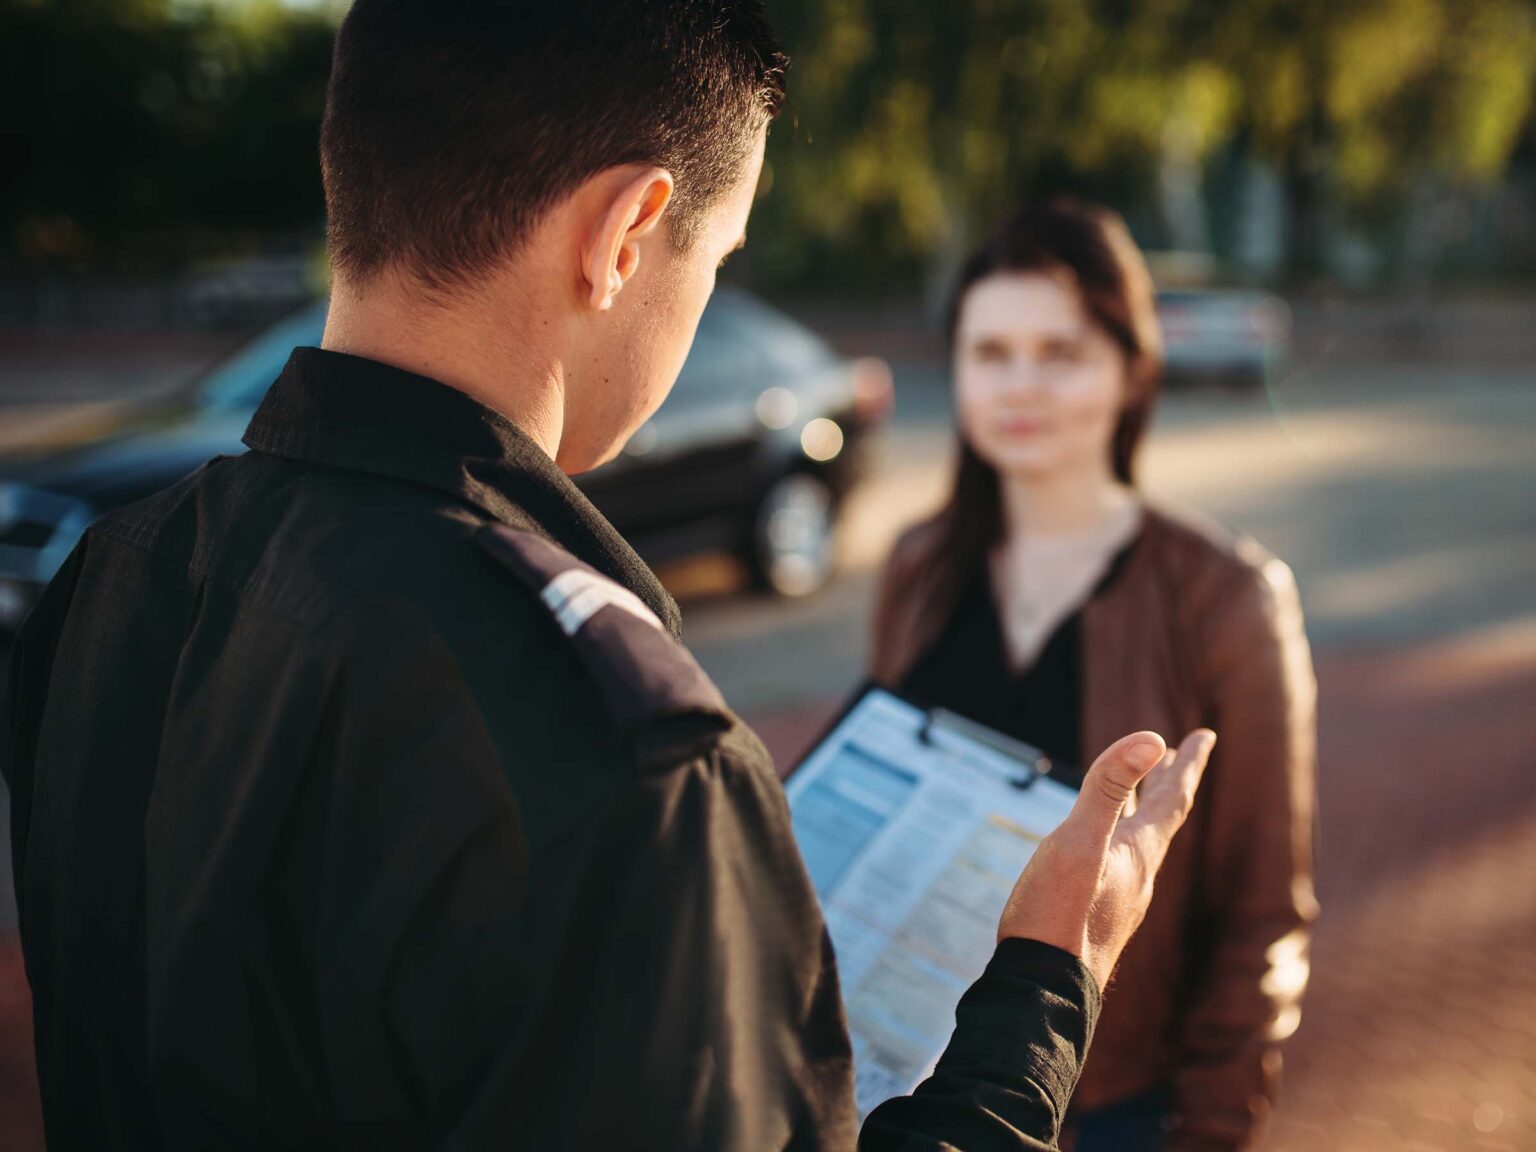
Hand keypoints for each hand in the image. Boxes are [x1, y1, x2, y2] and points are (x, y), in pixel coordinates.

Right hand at [997, 728, 1215, 990]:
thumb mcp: (1080, 841)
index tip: (1206, 734)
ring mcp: (1119, 898)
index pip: (1174, 798)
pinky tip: (1101, 851)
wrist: (1043, 989)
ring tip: (1143, 793)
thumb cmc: (1059, 914)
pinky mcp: (1096, 916)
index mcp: (1139, 852)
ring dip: (1145, 810)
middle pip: (1162, 818)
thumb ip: (1109, 789)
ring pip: (1140, 842)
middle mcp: (1137, 874)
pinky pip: (1118, 865)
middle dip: (1169, 781)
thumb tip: (1151, 738)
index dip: (1189, 763)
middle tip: (1177, 753)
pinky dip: (1119, 840)